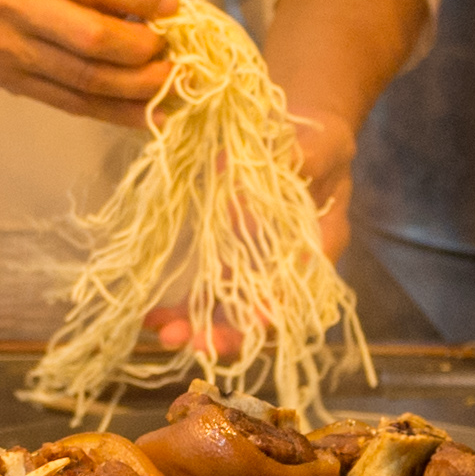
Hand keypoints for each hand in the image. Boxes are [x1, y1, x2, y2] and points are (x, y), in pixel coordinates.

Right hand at [0, 0, 177, 127]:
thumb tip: (149, 3)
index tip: (171, 2)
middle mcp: (10, 7)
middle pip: (91, 39)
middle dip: (144, 49)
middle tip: (174, 46)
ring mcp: (8, 52)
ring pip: (85, 80)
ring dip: (139, 86)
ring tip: (173, 80)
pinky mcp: (11, 82)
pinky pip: (72, 104)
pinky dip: (116, 112)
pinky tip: (151, 114)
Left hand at [143, 114, 354, 361]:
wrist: (305, 134)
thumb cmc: (319, 139)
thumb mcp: (319, 142)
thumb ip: (294, 160)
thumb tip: (232, 176)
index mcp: (322, 243)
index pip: (304, 288)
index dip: (280, 308)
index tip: (253, 320)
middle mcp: (293, 268)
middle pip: (265, 313)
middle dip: (229, 333)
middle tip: (190, 341)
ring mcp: (261, 269)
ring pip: (234, 311)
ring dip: (199, 326)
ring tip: (162, 333)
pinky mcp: (235, 262)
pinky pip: (210, 293)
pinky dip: (184, 307)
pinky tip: (152, 315)